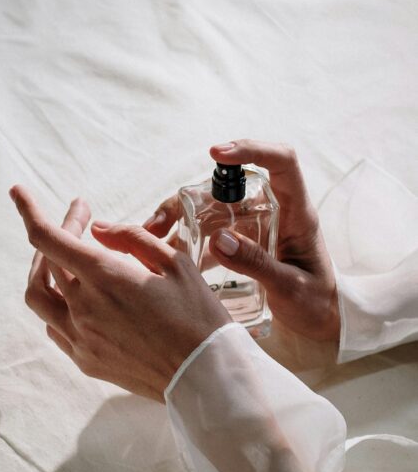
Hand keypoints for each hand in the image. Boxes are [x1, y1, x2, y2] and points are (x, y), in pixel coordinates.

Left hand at [10, 186, 229, 401]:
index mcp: (105, 277)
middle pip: (45, 262)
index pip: (48, 238)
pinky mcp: (84, 360)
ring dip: (43, 270)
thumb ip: (130, 239)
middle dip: (58, 232)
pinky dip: (56, 303)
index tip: (18, 192)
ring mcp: (80, 338)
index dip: (28, 211)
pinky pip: (53, 326)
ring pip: (38, 297)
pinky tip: (76, 296)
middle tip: (82, 221)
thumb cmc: (197, 316)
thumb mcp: (174, 263)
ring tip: (64, 257)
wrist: (204, 377)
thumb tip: (98, 229)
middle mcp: (83, 308)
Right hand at [143, 140, 340, 344]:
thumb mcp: (291, 288)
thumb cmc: (315, 303)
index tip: (216, 154)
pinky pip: (210, 229)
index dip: (252, 150)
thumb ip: (258, 264)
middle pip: (230, 184)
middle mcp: (274, 210)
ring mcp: (255, 224)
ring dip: (180, 215)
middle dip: (190, 194)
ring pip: (213, 205)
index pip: (282, 162)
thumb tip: (220, 238)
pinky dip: (186, 236)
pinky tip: (166, 252)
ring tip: (152, 235)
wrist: (319, 321)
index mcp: (297, 212)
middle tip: (160, 221)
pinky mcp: (242, 241)